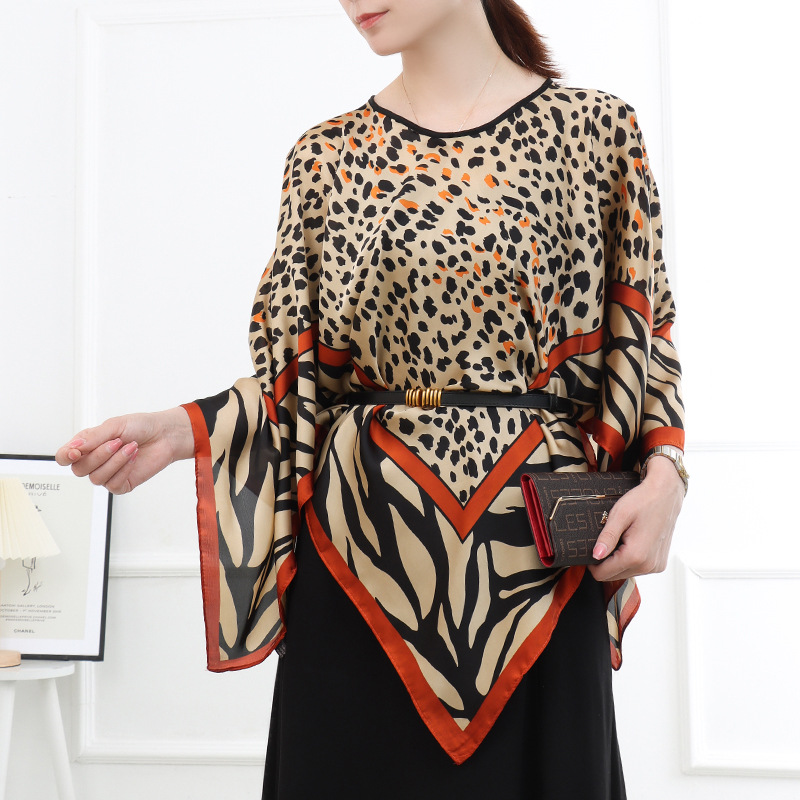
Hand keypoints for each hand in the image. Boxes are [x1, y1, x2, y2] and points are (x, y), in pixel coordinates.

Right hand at [54, 407, 194, 494]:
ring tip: (131, 447)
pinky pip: (113, 485)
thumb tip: (75, 446)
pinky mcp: (122, 484)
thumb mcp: (115, 425)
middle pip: (79, 470)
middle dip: (100, 455)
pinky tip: (134, 457)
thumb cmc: (140, 427)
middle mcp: (94, 462)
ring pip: (96, 478)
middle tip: (118, 441)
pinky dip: (124, 469)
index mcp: (87, 445)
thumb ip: (93, 437)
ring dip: (115, 461)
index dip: (65, 457)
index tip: (75, 452)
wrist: (165, 435)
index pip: (64, 457)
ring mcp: (108, 474)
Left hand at [588, 455, 684, 581]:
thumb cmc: (643, 500)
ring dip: (617, 560)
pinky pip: (637, 568)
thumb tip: (595, 555)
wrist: (666, 494)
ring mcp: (656, 566)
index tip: (590, 549)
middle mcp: (648, 566)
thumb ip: (607, 537)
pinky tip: (630, 542)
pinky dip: (629, 559)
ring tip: (620, 538)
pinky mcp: (660, 563)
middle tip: (605, 540)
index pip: (603, 574)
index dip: (591, 563)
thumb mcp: (619, 515)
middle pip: (613, 576)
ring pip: (625, 573)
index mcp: (636, 556)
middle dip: (605, 562)